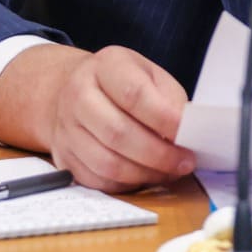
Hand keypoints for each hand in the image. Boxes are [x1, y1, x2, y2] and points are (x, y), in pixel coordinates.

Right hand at [0, 43, 195, 191]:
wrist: (77, 89)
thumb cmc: (124, 84)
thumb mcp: (151, 77)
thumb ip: (170, 101)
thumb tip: (187, 134)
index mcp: (105, 66)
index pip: (133, 94)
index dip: (163, 118)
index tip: (187, 134)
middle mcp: (78, 94)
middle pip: (117, 132)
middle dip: (158, 154)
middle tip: (184, 161)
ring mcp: (67, 128)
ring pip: (107, 163)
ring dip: (145, 173)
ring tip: (169, 172)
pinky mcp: (64, 156)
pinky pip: (97, 180)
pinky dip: (127, 185)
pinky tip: (146, 176)